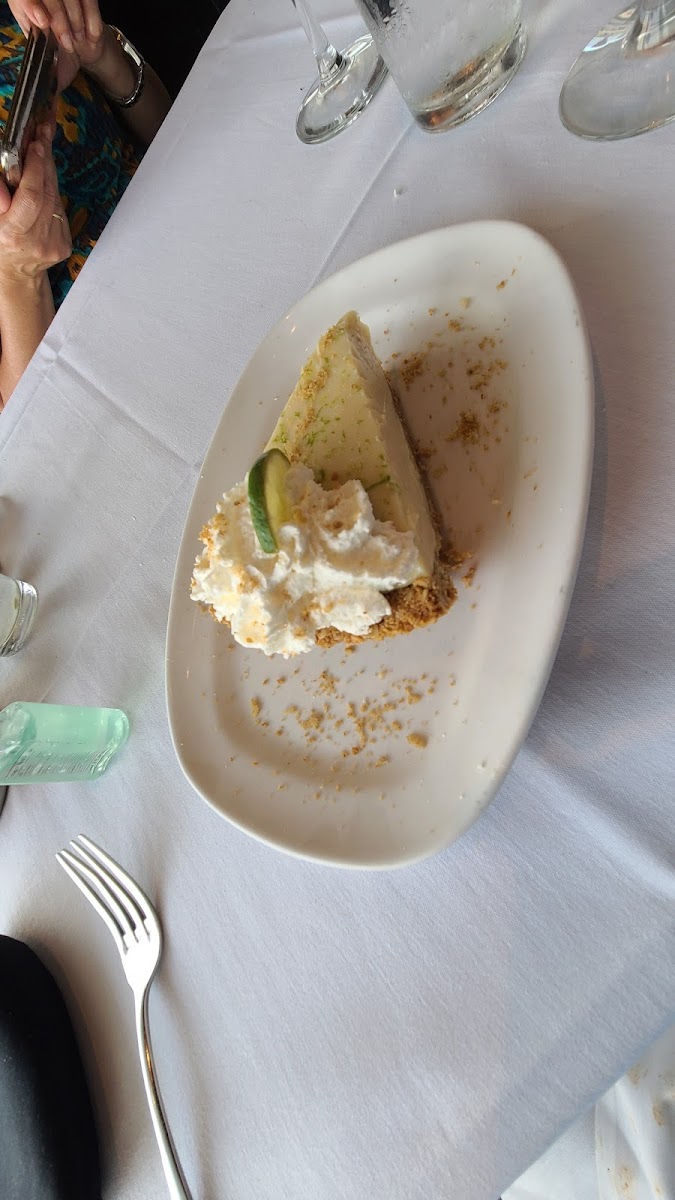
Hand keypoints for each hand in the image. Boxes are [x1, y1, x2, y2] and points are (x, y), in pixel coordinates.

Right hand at [0, 123, 70, 286]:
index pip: (31, 197)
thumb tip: (9, 182)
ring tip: (41, 152)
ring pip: (55, 198)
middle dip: (44, 161)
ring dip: (49, 173)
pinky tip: (43, 183)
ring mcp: (53, 244)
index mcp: (13, 234)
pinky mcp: (64, 245)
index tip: (37, 145)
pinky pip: (59, 210)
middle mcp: (36, 241)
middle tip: (43, 135)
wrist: (15, 271)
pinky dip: (51, 193)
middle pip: (47, 192)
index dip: (36, 168)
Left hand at [8, 0, 103, 89]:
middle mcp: (43, 2)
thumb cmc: (65, 61)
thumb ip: (44, 86)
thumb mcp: (51, 75)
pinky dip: (92, 20)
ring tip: (79, 41)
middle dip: (59, 20)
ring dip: (76, 21)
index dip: (30, 6)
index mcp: (26, 14)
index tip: (41, 23)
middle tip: (66, 43)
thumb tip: (42, 113)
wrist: (87, 53)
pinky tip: (90, 37)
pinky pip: (89, 1)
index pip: (22, 0)